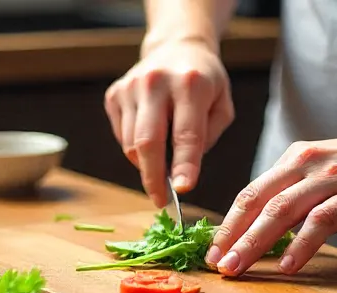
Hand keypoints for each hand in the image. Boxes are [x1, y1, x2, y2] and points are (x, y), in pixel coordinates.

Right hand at [105, 39, 234, 206]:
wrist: (176, 46)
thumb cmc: (204, 83)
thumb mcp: (221, 105)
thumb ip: (207, 137)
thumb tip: (181, 171)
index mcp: (190, 84)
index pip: (186, 134)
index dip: (185, 165)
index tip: (183, 190)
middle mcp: (156, 82)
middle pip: (148, 143)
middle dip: (154, 178)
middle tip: (162, 201)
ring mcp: (130, 87)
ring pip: (132, 146)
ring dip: (147, 165)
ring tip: (163, 161)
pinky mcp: (115, 95)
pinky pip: (123, 138)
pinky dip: (136, 149)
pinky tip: (151, 136)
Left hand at [207, 122, 336, 275]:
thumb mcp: (323, 174)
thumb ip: (295, 195)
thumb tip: (265, 231)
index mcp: (293, 161)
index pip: (250, 194)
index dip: (227, 224)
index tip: (211, 252)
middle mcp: (306, 166)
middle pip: (257, 202)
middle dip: (232, 236)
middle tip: (215, 265)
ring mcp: (331, 180)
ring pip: (282, 211)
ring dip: (255, 243)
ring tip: (238, 269)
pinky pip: (321, 222)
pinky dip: (301, 244)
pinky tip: (287, 265)